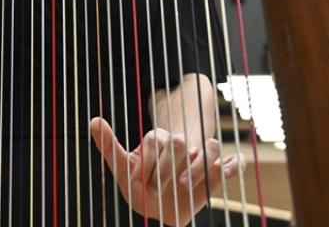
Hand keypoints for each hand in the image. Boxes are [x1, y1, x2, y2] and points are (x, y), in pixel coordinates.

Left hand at [90, 117, 241, 225]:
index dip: (146, 160)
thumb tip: (94, 120)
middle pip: (181, 142)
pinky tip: (224, 171)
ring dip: (199, 165)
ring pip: (210, 147)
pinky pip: (235, 163)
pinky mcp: (218, 174)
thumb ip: (110, 146)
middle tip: (158, 186)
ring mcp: (201, 158)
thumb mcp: (121, 169)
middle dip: (168, 166)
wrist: (160, 207)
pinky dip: (234, 165)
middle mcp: (183, 146)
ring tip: (182, 184)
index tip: (137, 181)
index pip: (156, 138)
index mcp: (159, 141)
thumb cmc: (139, 186)